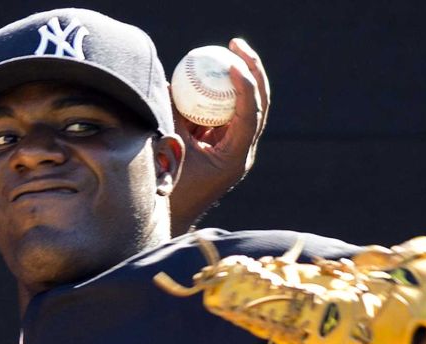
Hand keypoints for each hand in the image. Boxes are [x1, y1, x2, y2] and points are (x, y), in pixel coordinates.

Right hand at [169, 38, 270, 234]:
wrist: (171, 217)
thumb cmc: (169, 188)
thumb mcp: (167, 147)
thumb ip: (171, 117)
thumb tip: (169, 84)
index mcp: (235, 157)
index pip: (250, 116)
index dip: (246, 87)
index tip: (232, 64)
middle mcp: (241, 151)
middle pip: (258, 104)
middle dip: (252, 71)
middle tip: (236, 45)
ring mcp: (234, 148)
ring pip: (245, 106)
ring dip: (237, 78)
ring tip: (226, 50)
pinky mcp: (222, 145)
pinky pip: (223, 113)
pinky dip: (216, 94)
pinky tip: (203, 73)